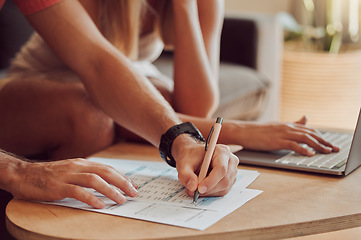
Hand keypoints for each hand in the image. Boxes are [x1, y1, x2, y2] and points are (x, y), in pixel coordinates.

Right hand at [10, 158, 137, 208]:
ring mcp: (67, 175)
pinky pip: (78, 192)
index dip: (122, 177)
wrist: (23, 174)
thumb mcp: (70, 171)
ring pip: (94, 180)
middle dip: (122, 182)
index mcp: (82, 163)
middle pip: (105, 172)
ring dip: (111, 190)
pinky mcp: (58, 186)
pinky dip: (91, 198)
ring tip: (121, 200)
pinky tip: (100, 205)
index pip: (107, 168)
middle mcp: (77, 166)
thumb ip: (85, 175)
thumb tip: (104, 184)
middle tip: (133, 193)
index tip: (133, 186)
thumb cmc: (48, 175)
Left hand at [172, 135, 238, 196]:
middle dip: (209, 188)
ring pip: (224, 187)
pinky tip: (202, 187)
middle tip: (194, 191)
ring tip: (196, 188)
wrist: (193, 156)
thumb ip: (186, 175)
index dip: (211, 181)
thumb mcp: (184, 164)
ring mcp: (232, 171)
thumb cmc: (191, 157)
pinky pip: (223, 191)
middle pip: (224, 180)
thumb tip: (193, 187)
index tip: (199, 189)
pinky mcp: (230, 180)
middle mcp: (230, 161)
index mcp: (222, 151)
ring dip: (209, 191)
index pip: (221, 168)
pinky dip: (211, 192)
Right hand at [238, 116, 339, 155]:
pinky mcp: (277, 141)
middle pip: (311, 134)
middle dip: (325, 142)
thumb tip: (306, 117)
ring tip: (327, 152)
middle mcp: (288, 128)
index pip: (309, 130)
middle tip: (335, 149)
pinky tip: (309, 154)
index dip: (321, 137)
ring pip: (305, 139)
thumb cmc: (259, 131)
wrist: (244, 131)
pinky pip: (293, 145)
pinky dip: (303, 149)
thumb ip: (293, 123)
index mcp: (288, 125)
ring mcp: (283, 134)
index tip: (330, 144)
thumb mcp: (278, 125)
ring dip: (318, 146)